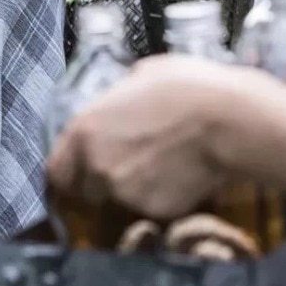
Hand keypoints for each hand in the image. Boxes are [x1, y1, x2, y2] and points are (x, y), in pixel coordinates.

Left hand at [47, 56, 285, 221]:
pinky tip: (183, 176)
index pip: (56, 171)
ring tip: (166, 166)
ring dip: (135, 190)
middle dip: (102, 184)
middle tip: (133, 167)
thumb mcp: (143, 75)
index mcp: (84, 130)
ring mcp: (124, 193)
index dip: (73, 172)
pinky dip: (163, 198)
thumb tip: (122, 98)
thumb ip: (119, 96)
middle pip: (86, 190)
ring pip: (120, 199)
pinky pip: (152, 208)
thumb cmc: (188, 87)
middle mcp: (96, 166)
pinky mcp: (154, 210)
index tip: (86, 171)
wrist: (228, 121)